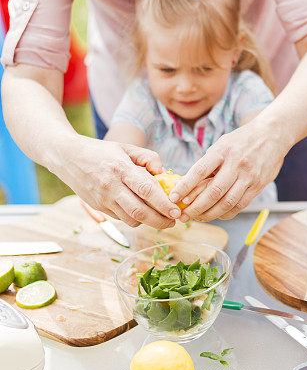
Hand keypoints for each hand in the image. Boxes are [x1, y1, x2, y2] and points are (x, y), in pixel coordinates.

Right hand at [54, 136, 180, 228]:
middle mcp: (111, 186)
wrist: (67, 156)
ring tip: (162, 218)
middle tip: (174, 221)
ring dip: (149, 222)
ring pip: (131, 219)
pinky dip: (135, 218)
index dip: (164, 203)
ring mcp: (103, 198)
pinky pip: (121, 218)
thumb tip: (163, 173)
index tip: (177, 210)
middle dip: (160, 220)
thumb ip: (148, 157)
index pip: (146, 190)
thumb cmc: (101, 151)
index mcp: (121, 168)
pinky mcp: (98, 206)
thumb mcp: (126, 147)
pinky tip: (143, 213)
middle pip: (140, 211)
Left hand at [168, 122, 285, 220]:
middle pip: (213, 191)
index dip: (185, 186)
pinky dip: (226, 213)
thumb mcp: (222, 143)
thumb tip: (189, 183)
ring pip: (227, 202)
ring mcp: (248, 176)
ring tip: (198, 217)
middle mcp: (236, 163)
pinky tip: (217, 214)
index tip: (174, 197)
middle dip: (196, 207)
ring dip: (210, 214)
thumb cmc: (242, 139)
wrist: (272, 134)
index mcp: (222, 150)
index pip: (200, 171)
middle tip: (183, 215)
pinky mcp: (258, 185)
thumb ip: (208, 162)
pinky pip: (240, 205)